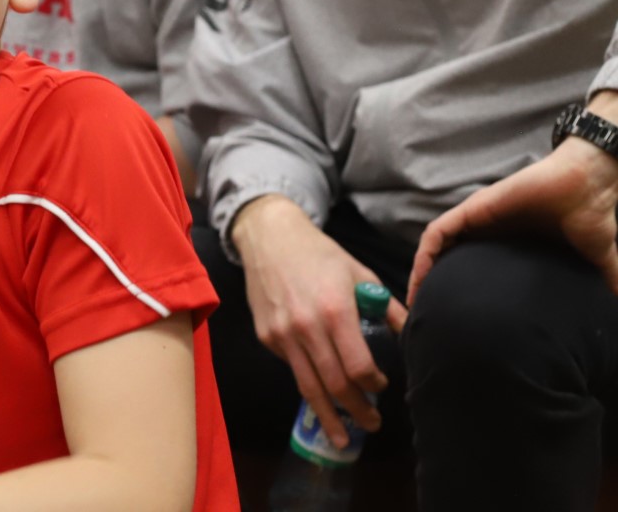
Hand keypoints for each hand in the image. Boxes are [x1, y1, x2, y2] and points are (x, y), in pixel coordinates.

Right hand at [233, 196, 407, 448]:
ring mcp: (282, 335)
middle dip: (355, 411)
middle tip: (372, 424)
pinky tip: (320, 391)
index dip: (374, 385)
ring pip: (308, 387)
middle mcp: (306, 328)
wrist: (269, 238)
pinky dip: (309, 382)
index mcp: (335, 311)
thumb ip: (386, 308)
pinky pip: (292, 367)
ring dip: (328, 416)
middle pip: (334, 385)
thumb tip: (409, 335)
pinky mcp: (266, 337)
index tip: (382, 387)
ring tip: (342, 437)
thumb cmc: (320, 254)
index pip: (358, 366)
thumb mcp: (360, 274)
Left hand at [410, 134, 617, 302]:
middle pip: (447, 260)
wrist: (590, 185)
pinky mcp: (474, 209)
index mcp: (508, 245)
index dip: (460, 293)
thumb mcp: (598, 261)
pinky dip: (426, 252)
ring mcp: (478, 219)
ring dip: (421, 271)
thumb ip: (606, 283)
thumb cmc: (592, 217)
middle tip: (425, 316)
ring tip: (413, 301)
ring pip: (437, 247)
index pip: (473, 271)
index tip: (453, 322)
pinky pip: (439, 232)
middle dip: (432, 286)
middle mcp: (487, 232)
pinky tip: (420, 274)